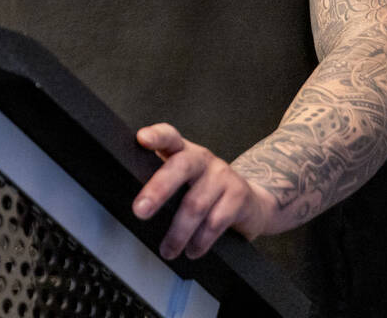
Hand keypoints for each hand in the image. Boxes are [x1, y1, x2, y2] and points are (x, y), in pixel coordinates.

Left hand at [133, 123, 272, 258]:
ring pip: (195, 204)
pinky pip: (215, 222)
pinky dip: (200, 241)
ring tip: (167, 250)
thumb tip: (134, 204)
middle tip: (140, 211)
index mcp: (184, 151)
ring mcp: (222, 175)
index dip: (156, 136)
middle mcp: (203, 159)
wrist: (252, 203)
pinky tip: (192, 250)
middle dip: (158, 190)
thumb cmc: (207, 192)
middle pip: (180, 167)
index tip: (142, 139)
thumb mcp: (185, 180)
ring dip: (178, 232)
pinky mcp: (238, 196)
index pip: (169, 136)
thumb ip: (162, 181)